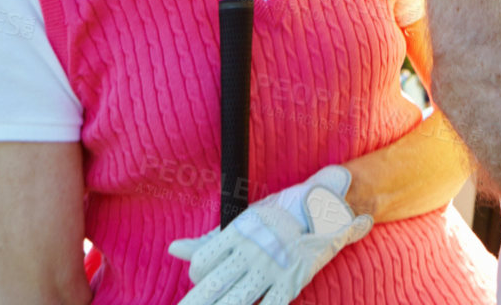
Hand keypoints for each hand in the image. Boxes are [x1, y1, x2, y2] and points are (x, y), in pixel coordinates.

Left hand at [168, 165, 372, 304]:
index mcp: (239, 231)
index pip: (202, 262)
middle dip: (195, 304)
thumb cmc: (279, 215)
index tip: (201, 284)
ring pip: (235, 301)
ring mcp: (273, 267)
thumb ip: (209, 240)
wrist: (326, 205)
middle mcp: (253, 250)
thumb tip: (173, 249)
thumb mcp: (245, 221)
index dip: (196, 277)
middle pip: (213, 286)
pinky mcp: (292, 281)